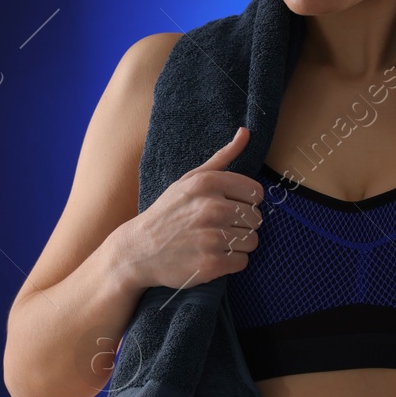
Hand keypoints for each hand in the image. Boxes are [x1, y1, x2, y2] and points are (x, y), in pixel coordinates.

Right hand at [122, 126, 263, 288]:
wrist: (139, 250)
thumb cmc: (169, 212)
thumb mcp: (190, 179)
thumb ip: (222, 157)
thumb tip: (247, 132)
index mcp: (209, 183)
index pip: (256, 193)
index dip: (246, 203)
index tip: (229, 208)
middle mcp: (212, 208)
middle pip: (256, 219)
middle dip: (241, 225)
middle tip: (217, 228)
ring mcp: (212, 237)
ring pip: (252, 241)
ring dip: (238, 245)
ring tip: (214, 242)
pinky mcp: (211, 263)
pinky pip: (242, 261)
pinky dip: (232, 262)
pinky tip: (212, 256)